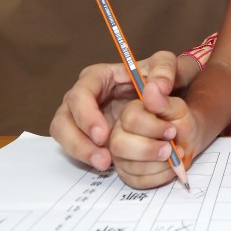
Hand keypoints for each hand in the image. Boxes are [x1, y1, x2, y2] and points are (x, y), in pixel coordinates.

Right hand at [49, 51, 197, 171]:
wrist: (163, 97)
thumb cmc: (158, 78)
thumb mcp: (166, 66)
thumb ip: (165, 70)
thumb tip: (157, 88)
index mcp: (98, 77)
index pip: (80, 93)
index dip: (86, 115)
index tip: (102, 135)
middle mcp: (83, 97)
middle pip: (64, 118)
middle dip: (79, 140)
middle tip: (104, 157)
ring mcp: (81, 117)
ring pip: (64, 135)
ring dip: (81, 152)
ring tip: (105, 164)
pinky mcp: (86, 134)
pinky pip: (76, 147)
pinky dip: (88, 157)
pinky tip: (108, 164)